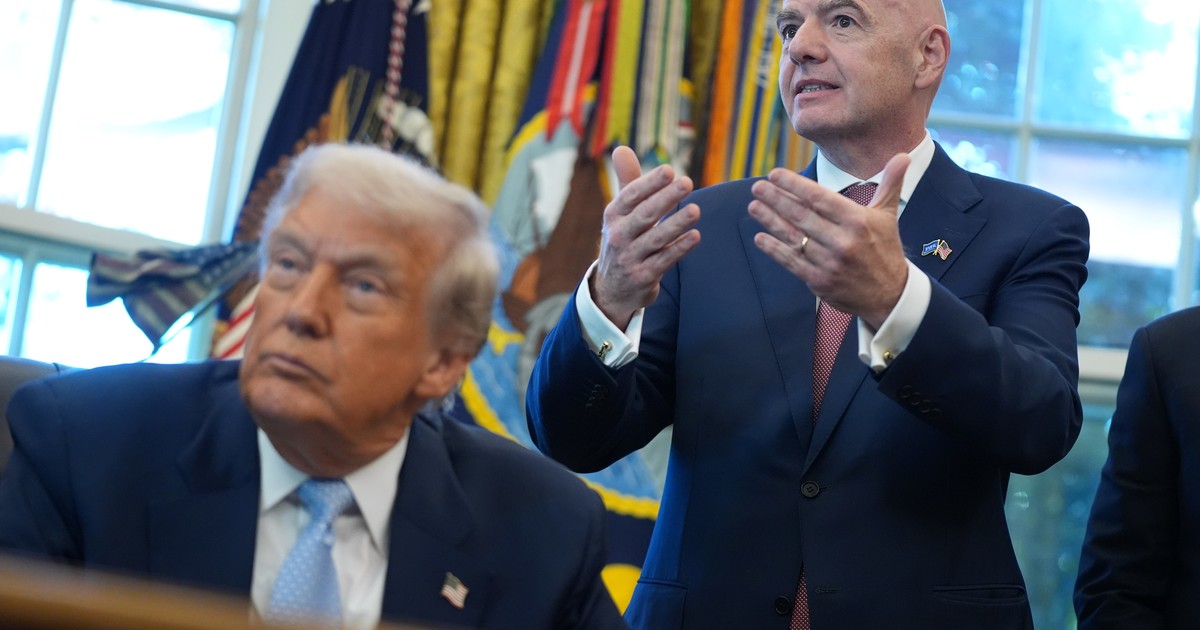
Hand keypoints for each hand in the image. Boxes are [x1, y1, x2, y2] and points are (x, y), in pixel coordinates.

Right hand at [592, 146, 700, 328]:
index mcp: (613, 215)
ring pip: (656, 238)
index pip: (631, 196)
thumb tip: (622, 148)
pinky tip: (695, 236)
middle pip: (645, 215)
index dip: (650, 183)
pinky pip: (664, 260)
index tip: (670, 170)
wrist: (613, 288)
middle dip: (666, 198)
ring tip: (695, 210)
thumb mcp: (620, 213)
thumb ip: (628, 181)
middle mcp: (618, 236)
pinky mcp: (643, 277)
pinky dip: (680, 248)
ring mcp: (630, 258)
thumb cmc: (624, 239)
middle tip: (687, 182)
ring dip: (677, 223)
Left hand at [748, 153, 910, 328]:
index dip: (795, 185)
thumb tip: (902, 155)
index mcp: (858, 221)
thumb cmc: (884, 249)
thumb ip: (890, 184)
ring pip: (794, 237)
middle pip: (802, 216)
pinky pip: (792, 262)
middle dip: (776, 199)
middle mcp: (843, 241)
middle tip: (757, 187)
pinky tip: (760, 237)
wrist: (890, 294)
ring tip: (753, 206)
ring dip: (770, 221)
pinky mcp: (820, 281)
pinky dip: (775, 249)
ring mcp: (830, 262)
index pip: (820, 198)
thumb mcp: (888, 215)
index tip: (775, 174)